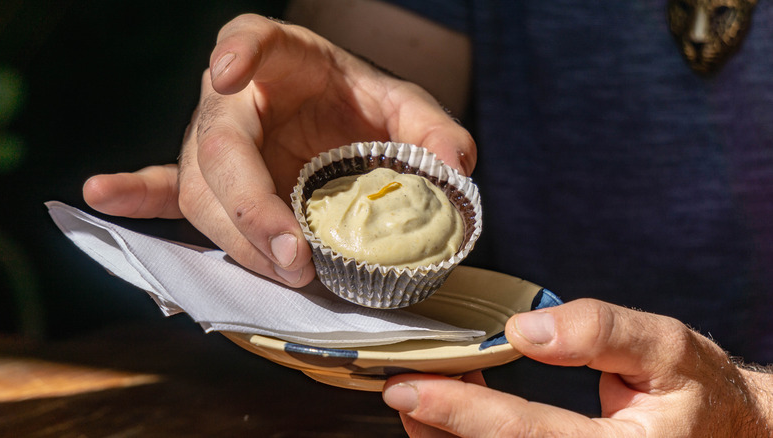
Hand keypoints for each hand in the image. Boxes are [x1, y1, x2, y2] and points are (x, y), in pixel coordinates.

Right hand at [83, 14, 475, 286]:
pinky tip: (101, 195)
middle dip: (251, 205)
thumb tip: (456, 164)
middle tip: (294, 255)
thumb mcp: (406, 110)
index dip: (238, 53)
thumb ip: (433, 129)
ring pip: (203, 192)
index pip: (250, 38)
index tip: (228, 71)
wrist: (341, 128)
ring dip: (240, 239)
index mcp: (282, 59)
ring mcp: (215, 141)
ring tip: (284, 271)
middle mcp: (236, 99)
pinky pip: (167, 189)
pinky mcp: (208, 178)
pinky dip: (139, 197)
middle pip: (220, 145)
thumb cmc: (364, 109)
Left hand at [382, 299, 772, 436]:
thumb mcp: (667, 349)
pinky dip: (470, 434)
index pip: (521, 436)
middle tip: (399, 383)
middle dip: (434, 426)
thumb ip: (602, 332)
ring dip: (445, 433)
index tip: (407, 388)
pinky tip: (461, 402)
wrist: (726, 436)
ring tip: (422, 388)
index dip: (459, 411)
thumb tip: (526, 329)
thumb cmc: (699, 394)